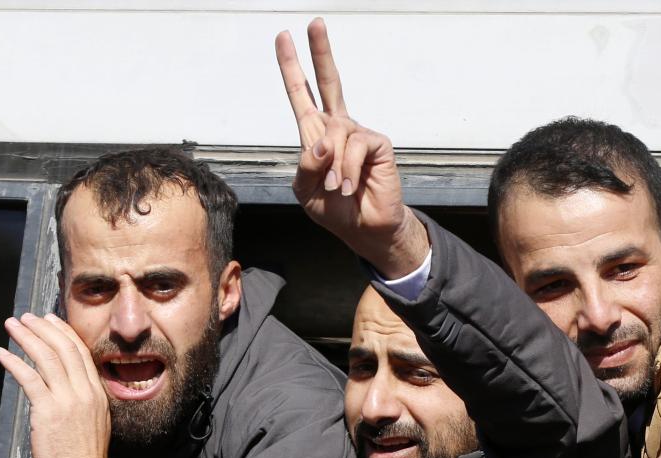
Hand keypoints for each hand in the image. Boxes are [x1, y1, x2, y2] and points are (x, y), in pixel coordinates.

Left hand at [0, 313, 111, 457]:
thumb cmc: (85, 457)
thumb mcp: (94, 421)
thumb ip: (83, 402)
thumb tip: (66, 391)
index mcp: (96, 392)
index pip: (80, 352)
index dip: (64, 332)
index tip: (51, 320)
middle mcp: (84, 391)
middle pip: (64, 348)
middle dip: (43, 328)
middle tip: (27, 317)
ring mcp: (67, 399)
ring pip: (47, 358)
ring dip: (27, 338)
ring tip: (12, 326)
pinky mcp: (48, 410)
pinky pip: (30, 379)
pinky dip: (14, 363)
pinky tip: (2, 354)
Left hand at [275, 18, 427, 278]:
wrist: (364, 230)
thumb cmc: (335, 209)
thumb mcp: (305, 190)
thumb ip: (306, 164)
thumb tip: (323, 142)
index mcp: (316, 135)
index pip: (301, 95)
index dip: (291, 68)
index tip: (283, 37)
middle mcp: (338, 128)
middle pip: (328, 82)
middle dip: (320, 52)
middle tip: (314, 23)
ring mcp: (359, 134)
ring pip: (334, 133)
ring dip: (332, 167)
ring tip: (337, 188)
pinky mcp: (377, 144)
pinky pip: (353, 146)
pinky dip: (346, 170)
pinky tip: (349, 186)